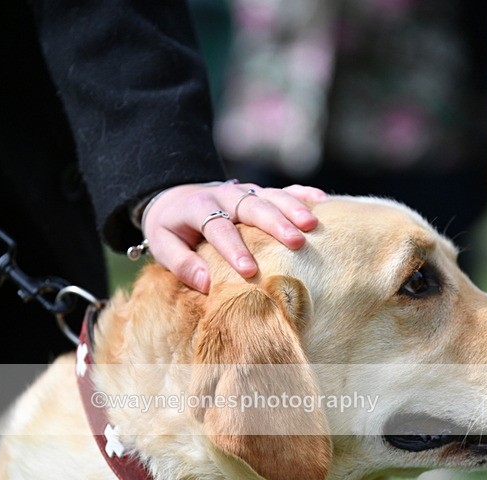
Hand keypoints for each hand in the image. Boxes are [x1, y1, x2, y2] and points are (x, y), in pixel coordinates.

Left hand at [142, 181, 327, 291]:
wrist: (174, 197)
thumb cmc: (171, 229)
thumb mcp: (163, 245)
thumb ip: (182, 263)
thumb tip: (208, 284)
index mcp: (197, 207)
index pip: (218, 227)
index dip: (234, 249)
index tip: (249, 270)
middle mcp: (224, 195)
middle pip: (252, 206)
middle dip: (275, 224)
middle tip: (297, 243)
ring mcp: (244, 191)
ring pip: (271, 196)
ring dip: (293, 209)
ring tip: (313, 225)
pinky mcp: (258, 192)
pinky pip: (283, 189)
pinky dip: (303, 193)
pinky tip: (324, 202)